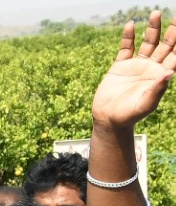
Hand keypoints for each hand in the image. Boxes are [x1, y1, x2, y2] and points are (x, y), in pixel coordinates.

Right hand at [92, 12, 175, 128]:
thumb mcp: (146, 104)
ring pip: (148, 42)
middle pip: (166, 44)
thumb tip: (170, 72)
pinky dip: (128, 37)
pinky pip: (126, 48)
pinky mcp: (120, 66)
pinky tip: (131, 25)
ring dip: (153, 28)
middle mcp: (151, 67)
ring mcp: (136, 65)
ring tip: (156, 13)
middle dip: (172, 29)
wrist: (108, 120)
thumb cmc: (129, 115)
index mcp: (161, 75)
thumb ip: (158, 89)